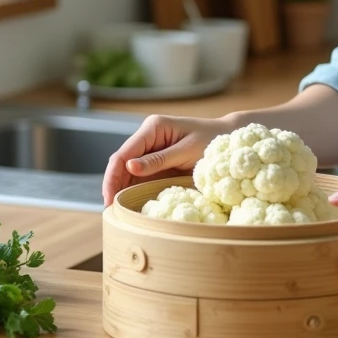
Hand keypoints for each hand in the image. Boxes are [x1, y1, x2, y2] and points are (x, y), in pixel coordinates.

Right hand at [101, 114, 232, 204]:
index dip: (113, 176)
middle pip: (122, 162)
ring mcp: (152, 149)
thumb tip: (130, 167)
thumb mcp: (186, 151)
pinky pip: (140, 176)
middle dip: (113, 184)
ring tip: (115, 211)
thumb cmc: (212, 141)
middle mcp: (148, 136)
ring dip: (121, 188)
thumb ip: (159, 160)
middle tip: (110, 209)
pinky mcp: (158, 161)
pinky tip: (128, 203)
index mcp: (153, 127)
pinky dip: (133, 189)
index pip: (124, 153)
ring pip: (128, 171)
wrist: (228, 139)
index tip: (109, 197)